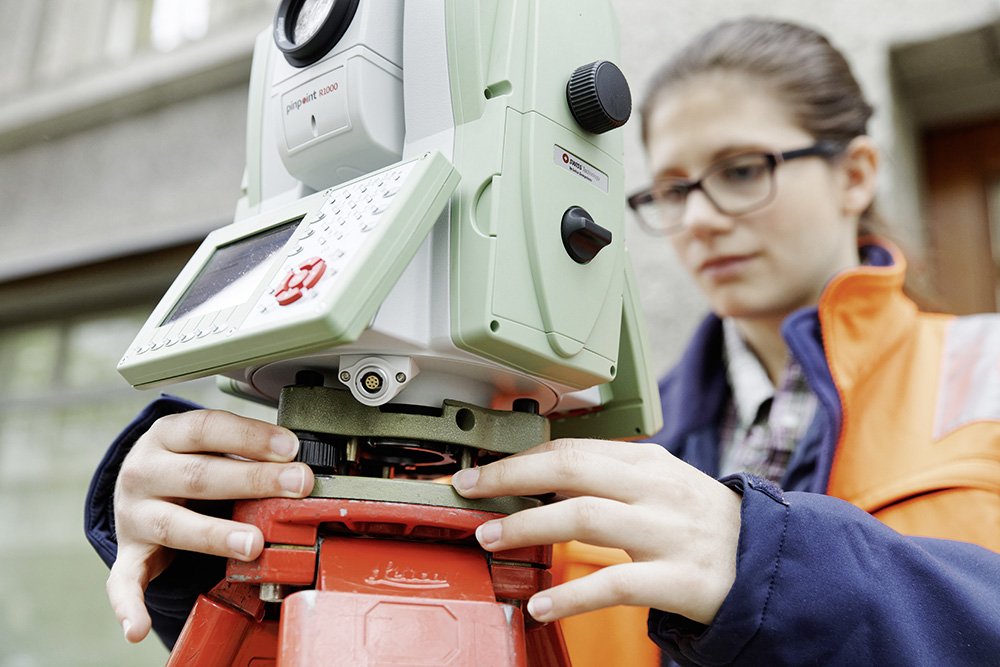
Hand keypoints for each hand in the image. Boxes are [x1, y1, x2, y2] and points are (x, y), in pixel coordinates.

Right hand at [106, 409, 314, 642]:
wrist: (135, 485)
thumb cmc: (184, 461)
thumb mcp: (207, 444)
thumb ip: (244, 450)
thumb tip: (298, 460)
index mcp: (165, 436)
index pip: (207, 428)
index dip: (250, 436)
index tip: (290, 447)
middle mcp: (143, 472)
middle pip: (199, 475)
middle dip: (254, 480)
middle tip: (296, 485)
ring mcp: (133, 515)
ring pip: (175, 525)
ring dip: (217, 535)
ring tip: (254, 544)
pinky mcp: (129, 554)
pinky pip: (124, 582)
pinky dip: (129, 606)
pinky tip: (140, 626)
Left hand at [451, 439, 740, 625]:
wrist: (764, 561)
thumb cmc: (699, 520)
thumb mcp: (658, 483)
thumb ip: (607, 476)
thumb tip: (539, 474)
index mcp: (647, 463)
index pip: (573, 448)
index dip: (520, 457)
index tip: (482, 468)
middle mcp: (654, 490)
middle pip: (571, 469)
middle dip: (511, 477)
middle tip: (470, 490)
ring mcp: (666, 533)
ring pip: (585, 517)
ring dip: (528, 526)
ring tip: (490, 538)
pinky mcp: (677, 579)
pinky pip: (615, 585)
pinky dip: (571, 596)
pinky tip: (541, 603)